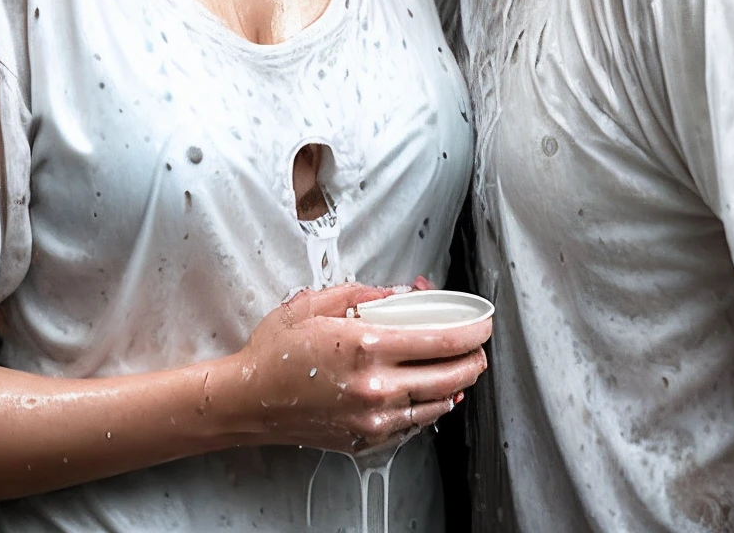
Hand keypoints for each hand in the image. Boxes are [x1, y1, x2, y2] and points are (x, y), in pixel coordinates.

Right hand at [227, 282, 489, 453]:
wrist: (250, 400)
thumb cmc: (277, 351)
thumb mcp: (317, 303)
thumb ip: (364, 293)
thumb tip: (401, 293)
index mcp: (366, 347)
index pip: (440, 340)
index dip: (471, 331)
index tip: (483, 324)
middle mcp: (375, 387)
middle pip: (449, 376)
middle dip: (473, 358)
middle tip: (478, 345)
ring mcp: (372, 419)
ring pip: (436, 404)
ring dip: (457, 383)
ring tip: (461, 366)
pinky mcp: (366, 439)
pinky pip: (413, 424)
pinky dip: (431, 406)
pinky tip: (433, 393)